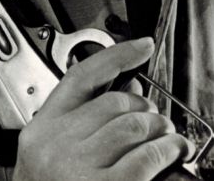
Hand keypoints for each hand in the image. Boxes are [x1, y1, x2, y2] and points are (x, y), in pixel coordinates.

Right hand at [14, 37, 193, 180]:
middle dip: (147, 109)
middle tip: (158, 124)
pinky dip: (170, 151)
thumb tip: (130, 90)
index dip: (115, 56)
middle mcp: (56, 146)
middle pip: (118, 101)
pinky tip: (173, 156)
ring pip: (139, 125)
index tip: (142, 46)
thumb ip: (82, 124)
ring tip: (169, 141)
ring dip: (164, 130)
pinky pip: (151, 154)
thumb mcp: (53, 157)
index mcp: (39, 133)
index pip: (80, 78)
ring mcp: (79, 167)